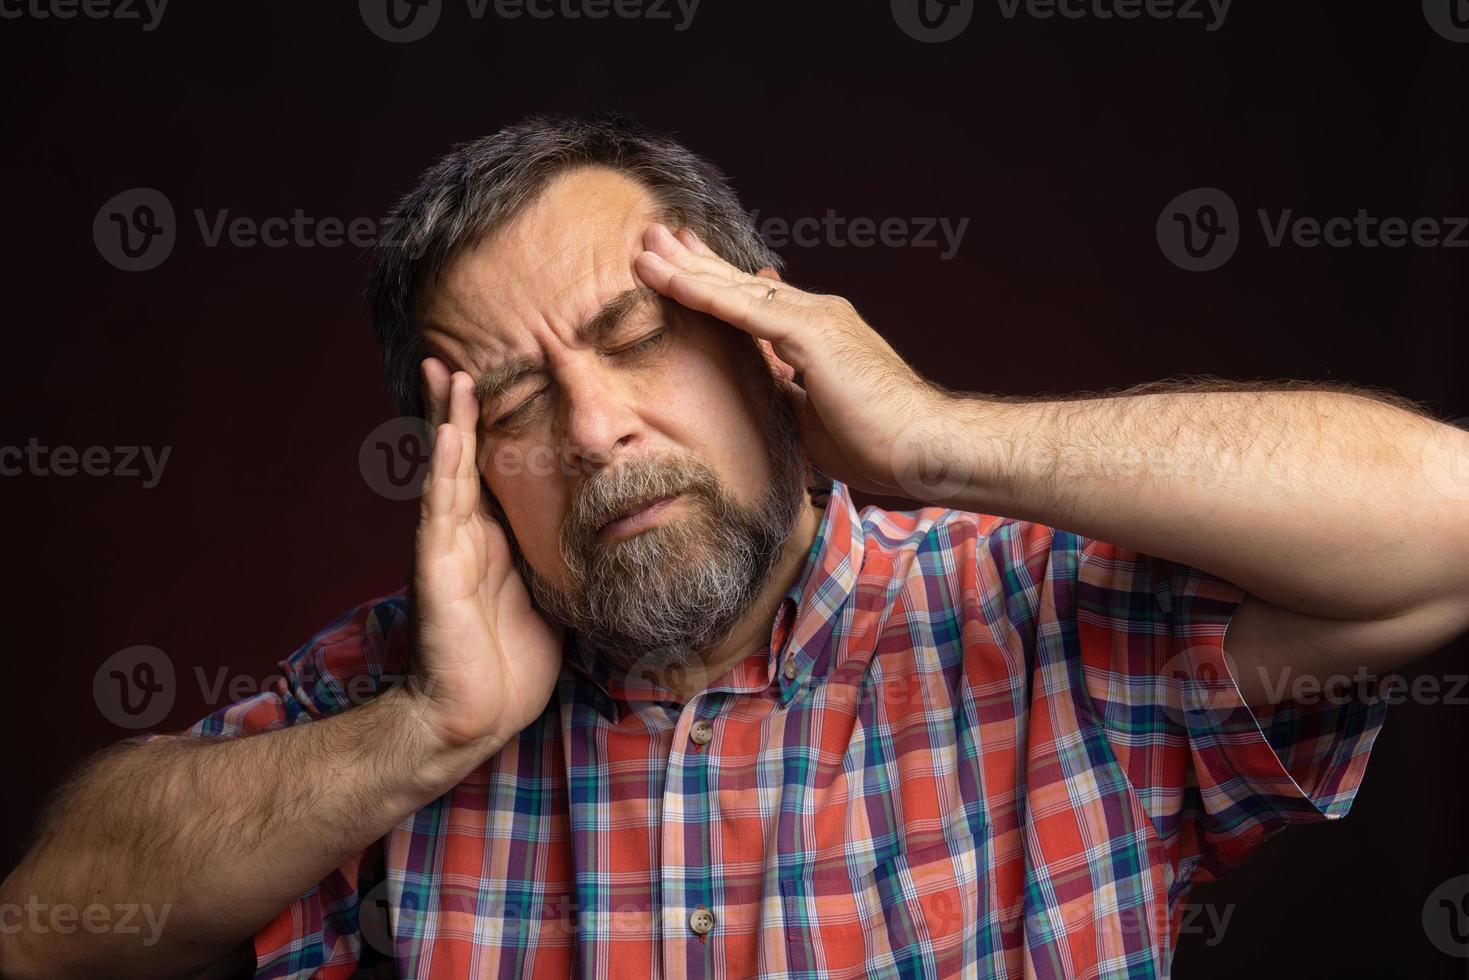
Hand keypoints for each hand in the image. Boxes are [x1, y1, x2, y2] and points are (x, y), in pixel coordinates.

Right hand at [404, 359, 564, 756]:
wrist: (473, 718)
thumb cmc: (510, 667)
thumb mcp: (550, 601)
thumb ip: (562, 564)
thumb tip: (607, 540)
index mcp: (491, 542)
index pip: (487, 471)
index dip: (485, 427)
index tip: (491, 381)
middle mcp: (464, 537)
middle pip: (459, 458)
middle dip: (456, 409)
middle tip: (449, 358)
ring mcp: (447, 551)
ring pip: (446, 473)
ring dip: (448, 422)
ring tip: (449, 375)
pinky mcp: (438, 572)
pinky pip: (441, 513)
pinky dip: (444, 470)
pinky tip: (447, 434)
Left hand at [633, 222, 962, 499]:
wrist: (921, 448)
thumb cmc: (878, 442)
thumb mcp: (814, 418)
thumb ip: (788, 394)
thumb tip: (767, 387)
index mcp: (817, 334)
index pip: (755, 303)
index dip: (716, 282)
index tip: (683, 266)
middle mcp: (816, 314)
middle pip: (740, 283)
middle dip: (694, 260)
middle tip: (654, 237)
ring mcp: (814, 318)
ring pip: (735, 288)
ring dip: (686, 266)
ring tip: (645, 246)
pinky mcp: (810, 332)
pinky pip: (742, 309)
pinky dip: (702, 291)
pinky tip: (668, 278)